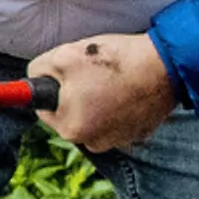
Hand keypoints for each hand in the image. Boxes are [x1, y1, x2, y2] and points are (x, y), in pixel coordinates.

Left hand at [30, 33, 176, 152]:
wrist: (165, 65)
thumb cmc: (112, 61)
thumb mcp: (62, 55)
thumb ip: (39, 70)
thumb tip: (34, 78)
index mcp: (70, 129)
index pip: (45, 109)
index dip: (53, 85)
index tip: (66, 70)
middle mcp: (93, 143)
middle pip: (71, 114)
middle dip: (76, 92)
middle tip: (91, 69)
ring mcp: (120, 140)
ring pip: (96, 115)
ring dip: (99, 97)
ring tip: (113, 76)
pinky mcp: (140, 132)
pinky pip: (119, 117)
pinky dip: (121, 102)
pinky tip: (129, 84)